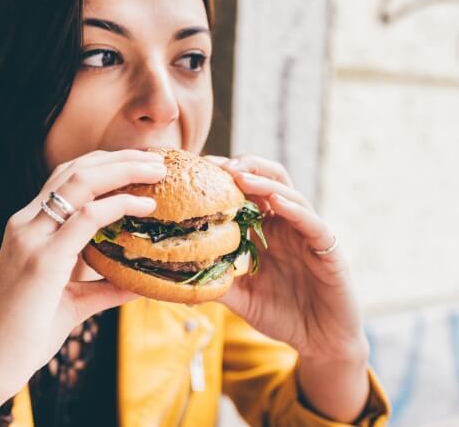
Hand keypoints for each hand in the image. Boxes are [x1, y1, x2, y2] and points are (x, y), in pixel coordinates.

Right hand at [0, 149, 165, 416]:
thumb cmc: (25, 334)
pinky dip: (119, 206)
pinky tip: (145, 206)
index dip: (105, 164)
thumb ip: (104, 288)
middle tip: (158, 159)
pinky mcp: (41, 260)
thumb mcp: (72, 302)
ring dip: (123, 170)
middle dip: (120, 158)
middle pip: (76, 170)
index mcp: (28, 228)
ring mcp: (30, 238)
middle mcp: (26, 224)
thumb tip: (140, 283)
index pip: (67, 178)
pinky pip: (85, 218)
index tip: (140, 164)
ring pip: (80, 182)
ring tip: (158, 170)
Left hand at [205, 154, 368, 362]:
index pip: (246, 194)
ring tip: (241, 176)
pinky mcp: (328, 249)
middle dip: (245, 167)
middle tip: (219, 165)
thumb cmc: (283, 316)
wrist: (321, 342)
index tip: (200, 170)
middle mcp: (286, 226)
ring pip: (289, 195)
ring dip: (264, 183)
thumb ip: (218, 283)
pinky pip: (313, 224)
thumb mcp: (242, 298)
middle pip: (269, 181)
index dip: (226, 179)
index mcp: (266, 231)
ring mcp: (308, 234)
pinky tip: (277, 203)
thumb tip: (179, 278)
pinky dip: (295, 210)